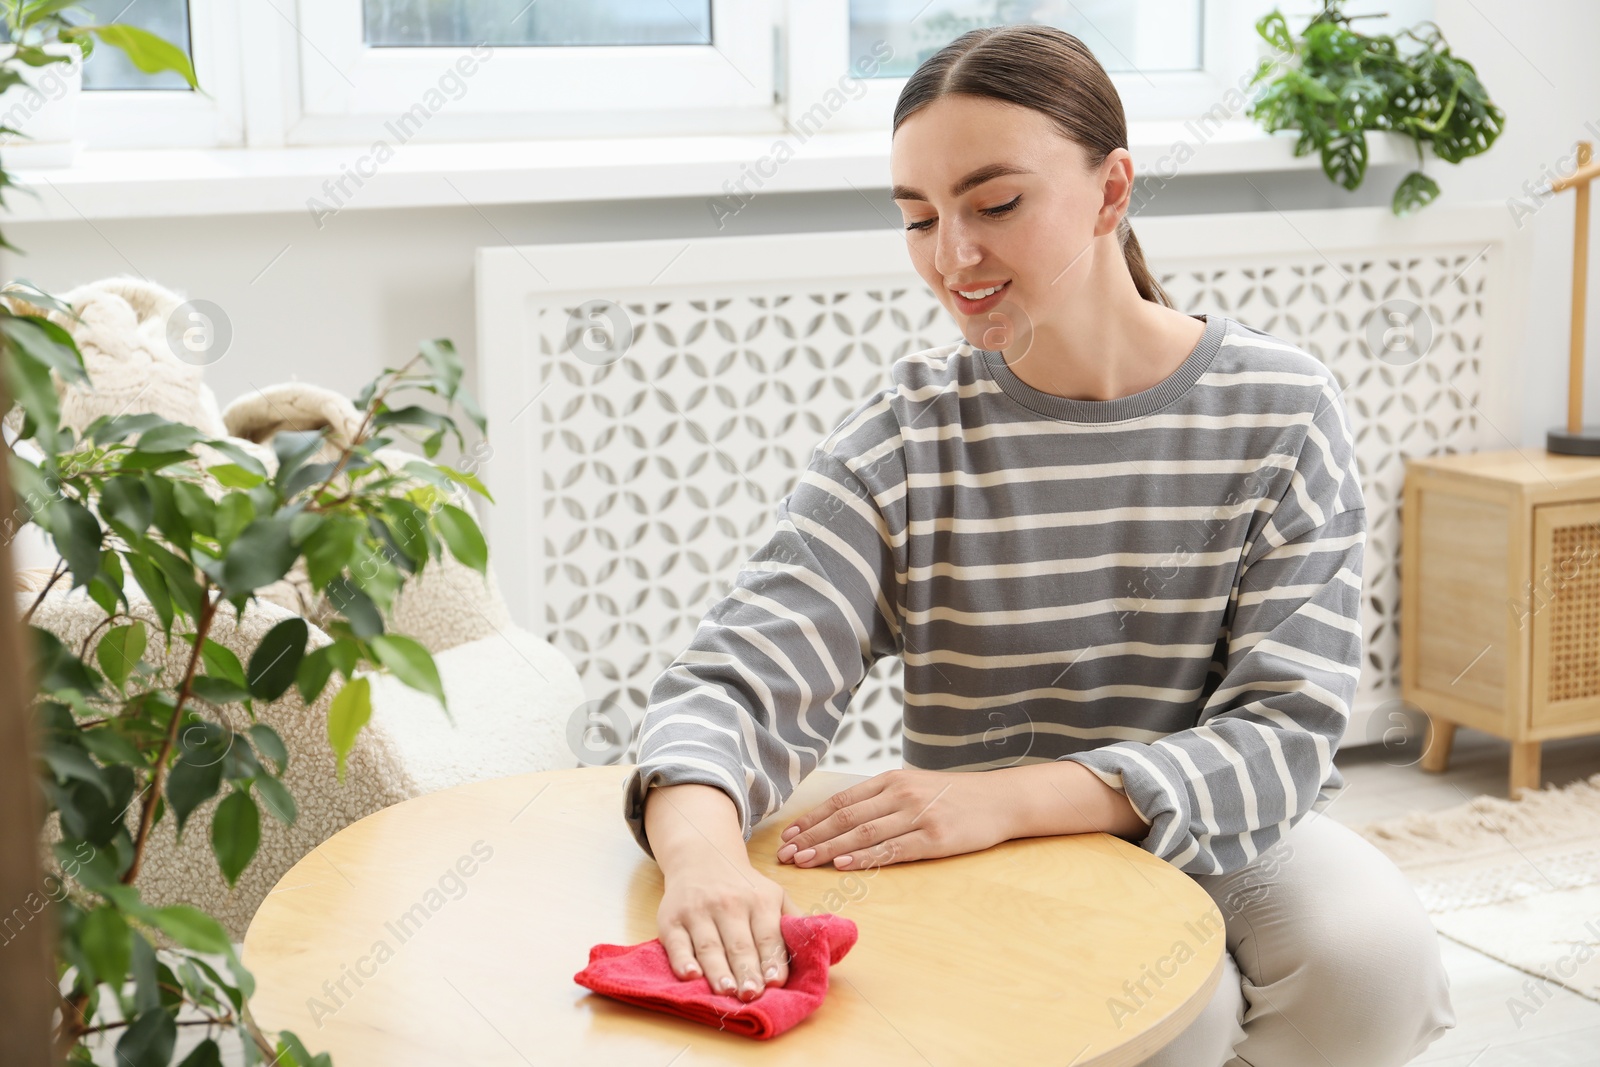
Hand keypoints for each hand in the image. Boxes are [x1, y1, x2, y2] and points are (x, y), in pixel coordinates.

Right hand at [657, 848, 805, 1001]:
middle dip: (746, 971)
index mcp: (759, 900)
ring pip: (709, 945)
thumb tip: (824, 949)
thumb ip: (794, 921)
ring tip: (727, 991)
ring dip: (718, 970)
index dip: (772, 959)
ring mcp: (698, 911)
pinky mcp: (671, 918)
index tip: (776, 982)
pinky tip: (690, 975)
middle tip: (752, 995)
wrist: (701, 859)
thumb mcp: (774, 894)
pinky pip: (675, 942)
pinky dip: (682, 959)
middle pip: (739, 943)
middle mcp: (729, 904)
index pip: (768, 935)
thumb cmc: (743, 887)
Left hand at [775, 768, 1014, 869]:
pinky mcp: (934, 838)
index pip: (841, 801)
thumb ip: (882, 799)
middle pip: (845, 817)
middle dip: (811, 837)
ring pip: (862, 834)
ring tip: (803, 861)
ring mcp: (918, 815)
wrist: (1001, 799)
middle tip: (785, 855)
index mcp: (891, 780)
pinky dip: (864, 857)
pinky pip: (892, 849)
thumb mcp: (915, 786)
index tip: (788, 836)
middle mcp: (900, 794)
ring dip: (828, 849)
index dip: (812, 819)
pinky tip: (843, 864)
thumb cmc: (954, 796)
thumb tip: (843, 818)